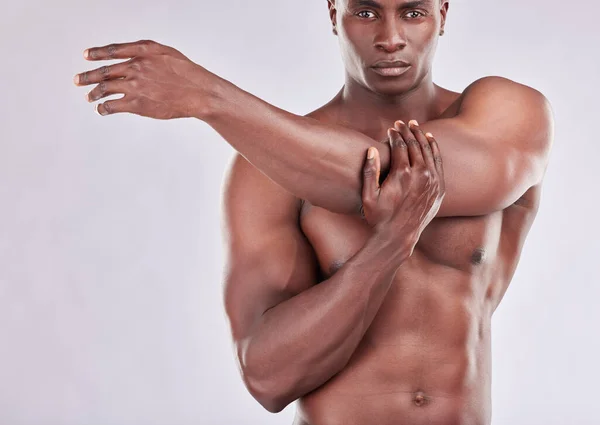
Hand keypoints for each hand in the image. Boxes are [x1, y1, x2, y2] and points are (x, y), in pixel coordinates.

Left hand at [73, 39, 215, 118]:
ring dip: (94, 93)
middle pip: (104, 71)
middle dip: (88, 76)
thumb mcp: (167, 53)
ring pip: (105, 89)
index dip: (97, 53)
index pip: (113, 50)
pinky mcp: (137, 104)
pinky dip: (104, 108)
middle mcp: (135, 67)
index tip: (86, 55)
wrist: (198, 92)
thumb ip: (148, 53)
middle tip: (78, 80)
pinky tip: (102, 110)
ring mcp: (135, 86)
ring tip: (89, 97)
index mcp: (143, 52)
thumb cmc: (188, 74)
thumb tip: (133, 56)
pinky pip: (113, 106)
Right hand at [361, 120, 444, 251]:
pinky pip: (438, 162)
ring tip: (415, 126)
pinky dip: (434, 148)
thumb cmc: (379, 217)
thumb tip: (372, 149)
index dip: (394, 135)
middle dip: (407, 131)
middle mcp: (420, 175)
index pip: (400, 146)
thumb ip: (369, 171)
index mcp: (402, 174)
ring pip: (428, 150)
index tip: (390, 128)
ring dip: (421, 136)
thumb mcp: (368, 196)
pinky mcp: (439, 188)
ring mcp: (432, 181)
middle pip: (415, 145)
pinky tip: (430, 139)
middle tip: (402, 123)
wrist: (399, 237)